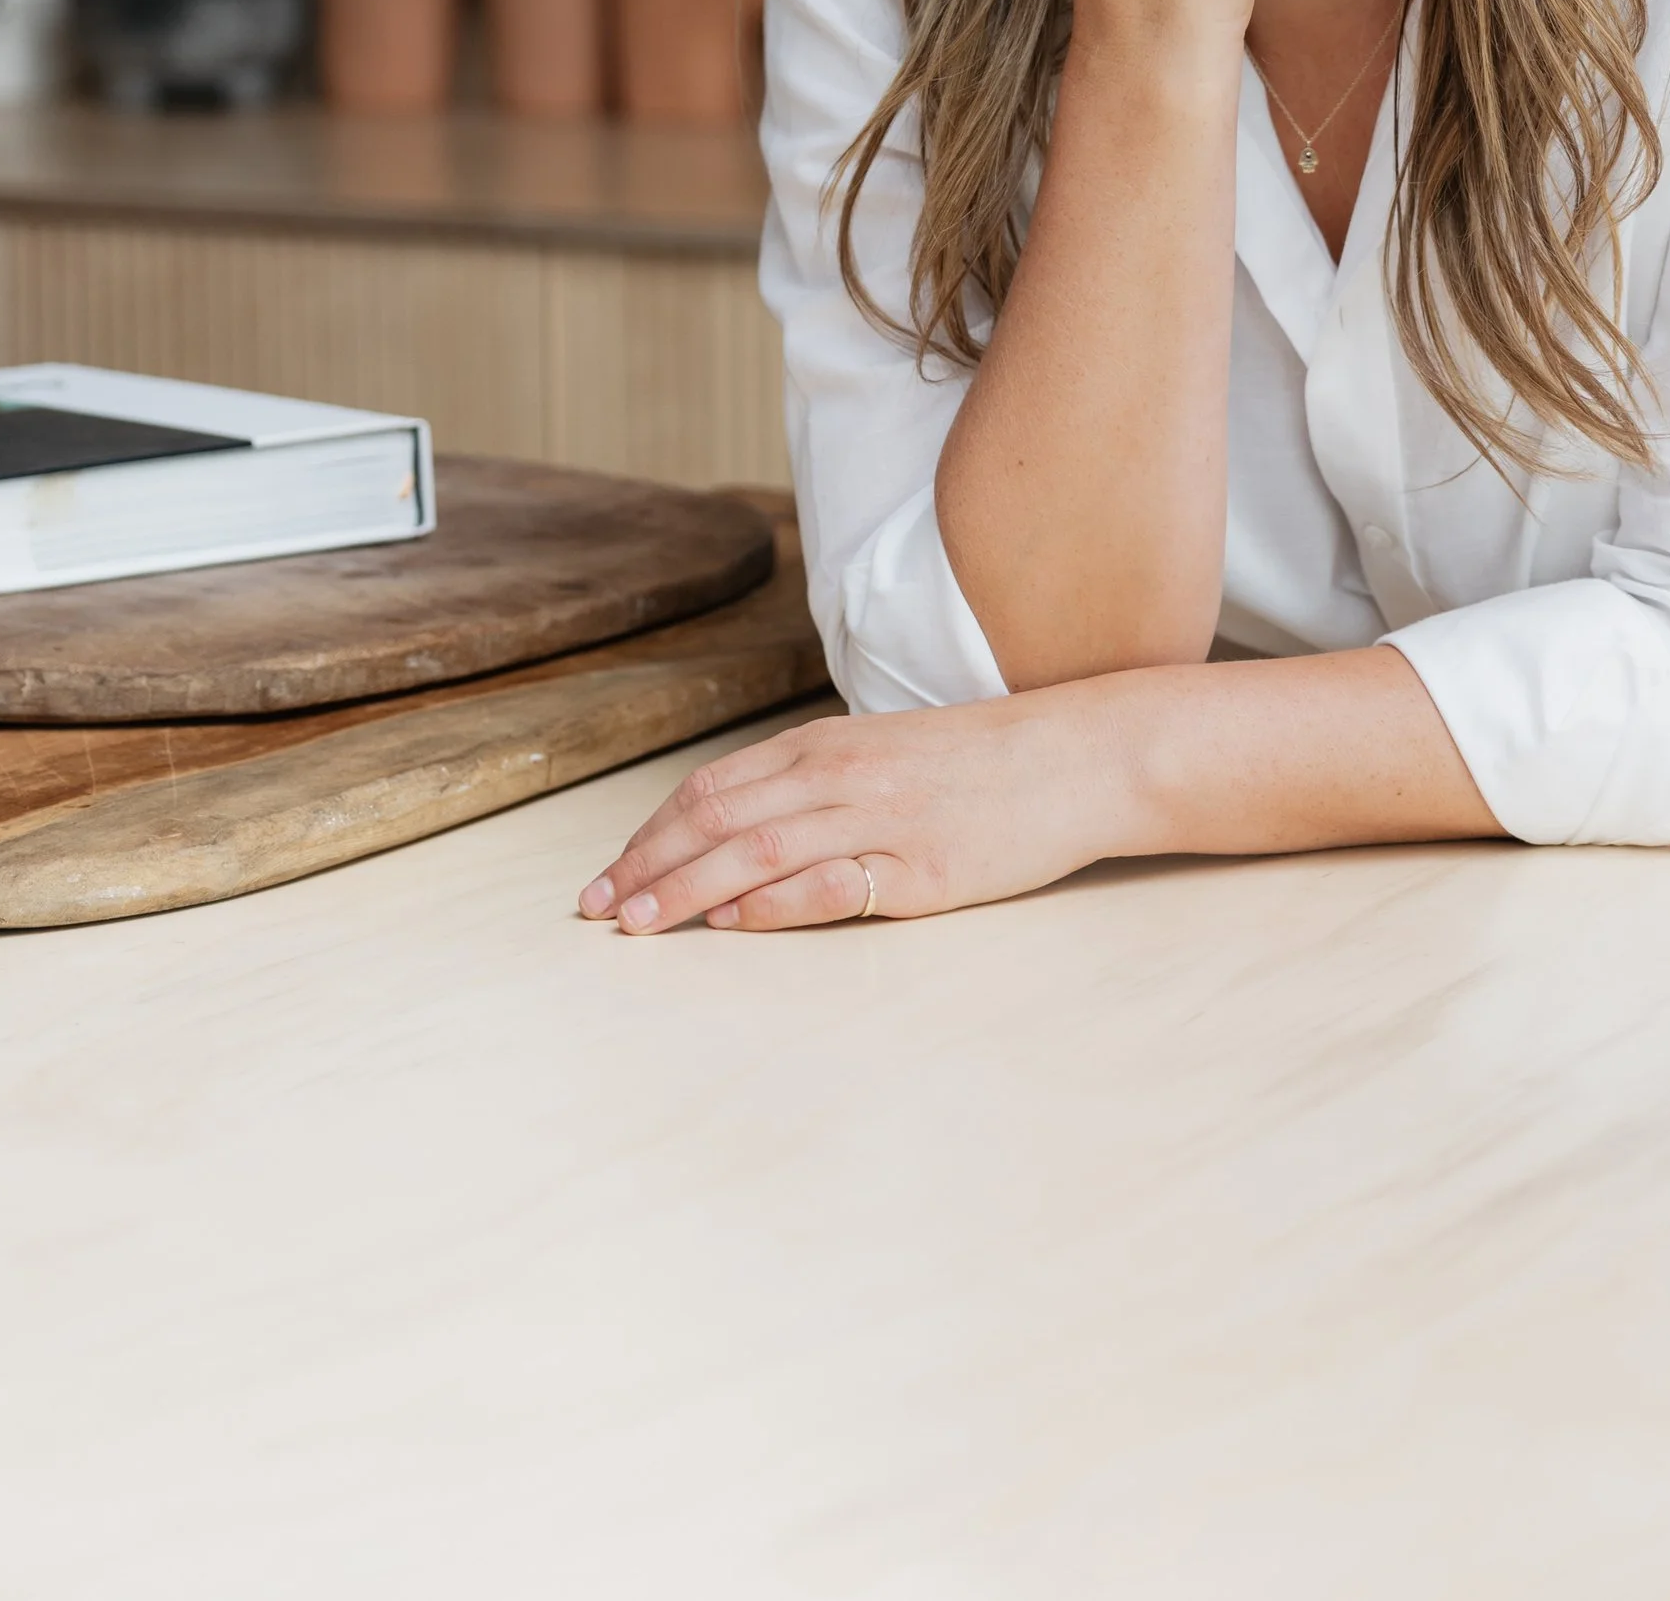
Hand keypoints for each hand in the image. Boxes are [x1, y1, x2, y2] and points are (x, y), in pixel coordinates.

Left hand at [577, 684, 1153, 933]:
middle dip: (646, 867)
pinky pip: (832, 883)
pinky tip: (732, 922)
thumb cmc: (977, 763)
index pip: (711, 789)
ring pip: (757, 850)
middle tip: (596, 911)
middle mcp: (839, 775)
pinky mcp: (922, 870)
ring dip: (685, 889)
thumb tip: (740, 835)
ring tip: (638, 925)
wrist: (1074, 758)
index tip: (607, 875)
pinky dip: (773, 903)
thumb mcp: (881, 753)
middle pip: (716, 820)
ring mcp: (880, 822)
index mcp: (824, 745)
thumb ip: (814, 784)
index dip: (650, 834)